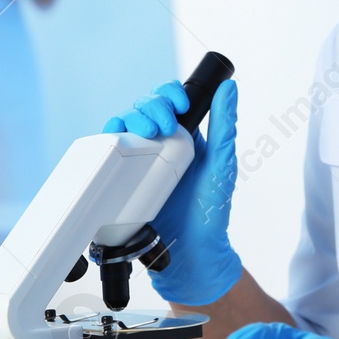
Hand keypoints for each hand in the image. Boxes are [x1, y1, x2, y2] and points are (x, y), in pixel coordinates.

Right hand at [103, 78, 241, 304]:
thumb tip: (229, 88)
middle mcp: (161, 144)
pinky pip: (109, 148)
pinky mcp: (122, 175)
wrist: (188, 250)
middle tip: (163, 125)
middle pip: (145, 106)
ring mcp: (140, 159)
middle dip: (151, 105)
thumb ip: (225, 125)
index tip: (180, 105)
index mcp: (185, 136)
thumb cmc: (210, 209)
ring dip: (132, 117)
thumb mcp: (221, 163)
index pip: (171, 100)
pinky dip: (109, 134)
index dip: (170, 94)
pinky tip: (117, 136)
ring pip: (126, 122)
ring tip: (146, 132)